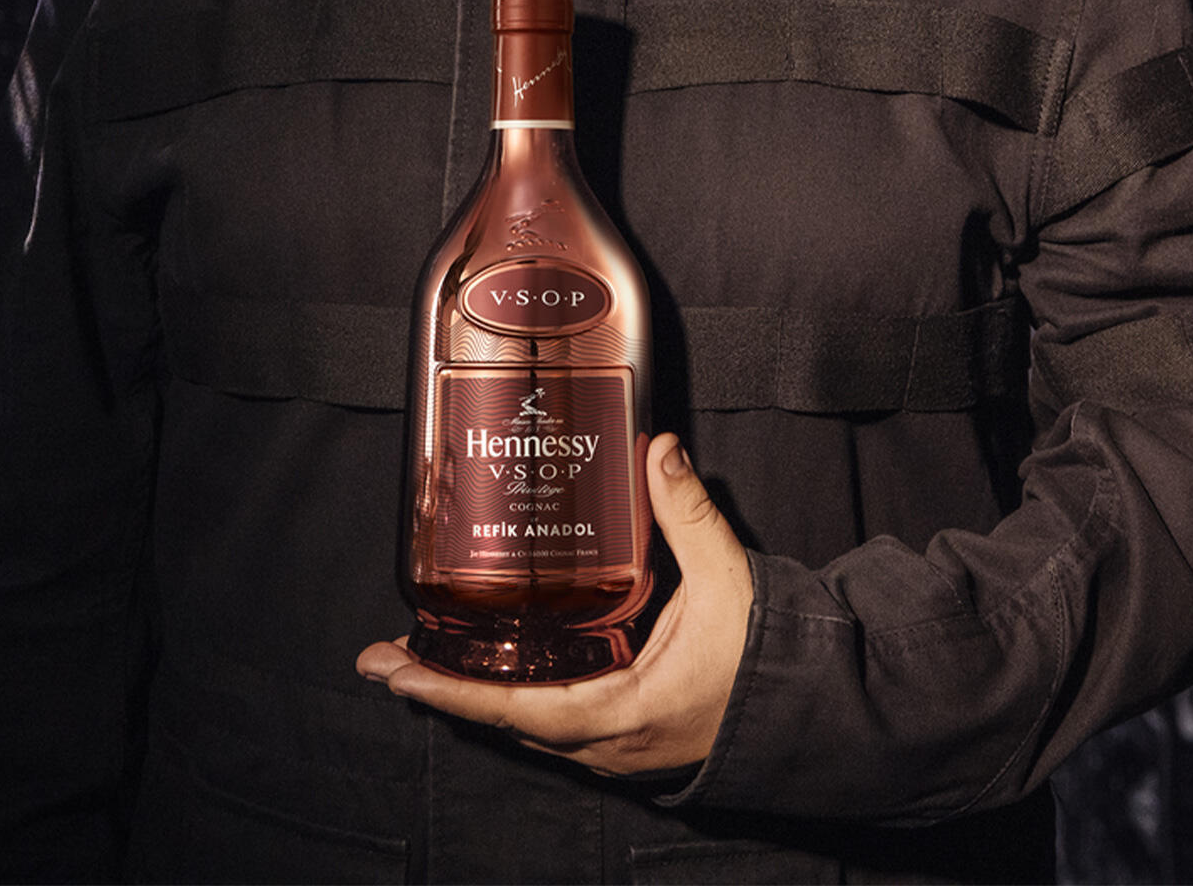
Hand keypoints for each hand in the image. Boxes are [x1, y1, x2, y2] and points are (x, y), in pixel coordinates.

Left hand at [357, 432, 752, 776]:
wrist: (808, 709)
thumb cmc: (767, 657)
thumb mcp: (726, 578)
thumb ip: (686, 511)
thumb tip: (656, 446)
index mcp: (623, 710)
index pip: (518, 709)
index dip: (451, 691)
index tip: (393, 673)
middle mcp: (607, 741)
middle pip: (504, 721)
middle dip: (440, 690)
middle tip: (383, 658)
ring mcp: (613, 745)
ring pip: (525, 725)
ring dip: (470, 695)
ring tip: (418, 661)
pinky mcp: (622, 734)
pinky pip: (551, 722)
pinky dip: (510, 698)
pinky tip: (488, 668)